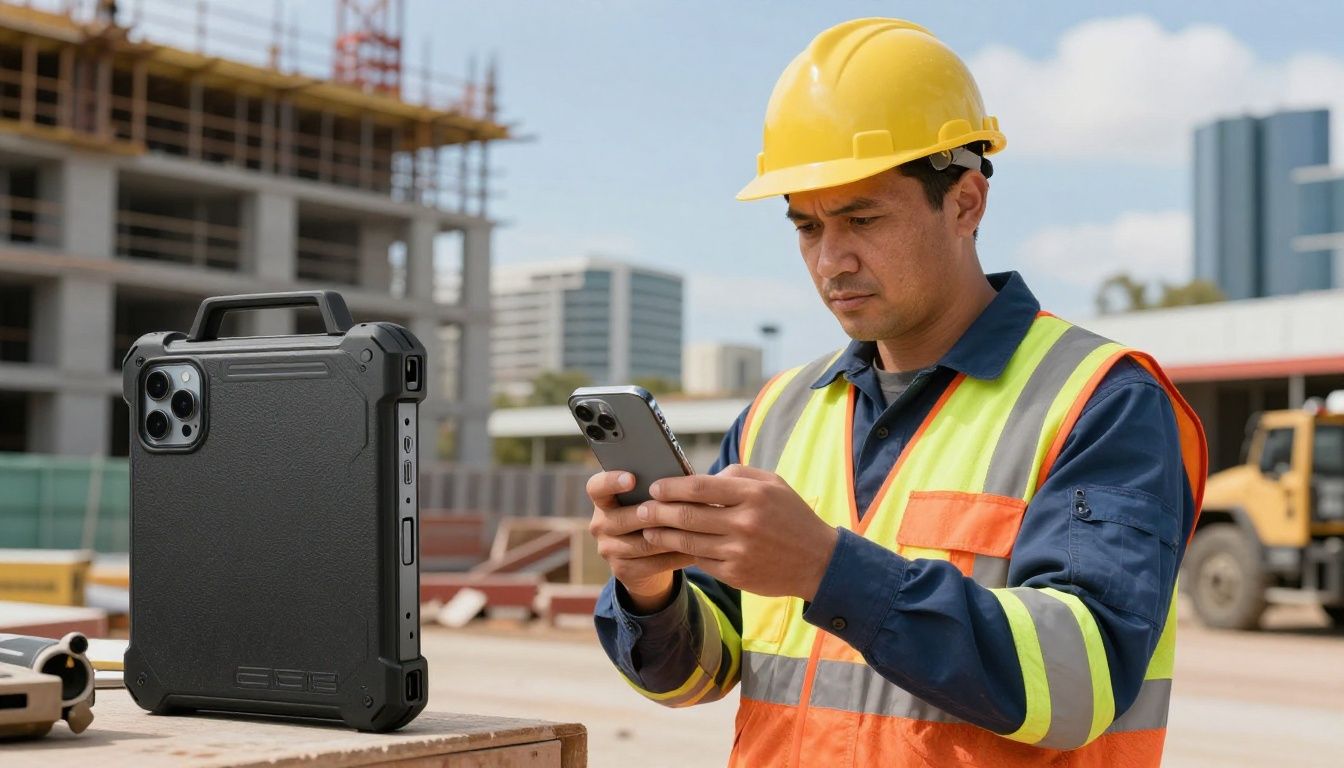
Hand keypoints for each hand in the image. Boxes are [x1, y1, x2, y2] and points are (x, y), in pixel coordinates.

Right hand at [586, 470, 694, 611]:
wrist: (648, 557)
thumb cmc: (655, 515)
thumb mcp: (652, 499)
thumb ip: (661, 488)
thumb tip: (688, 478)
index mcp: (603, 499)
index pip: (596, 487)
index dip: (611, 481)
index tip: (632, 478)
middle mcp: (600, 524)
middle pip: (623, 519)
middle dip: (654, 514)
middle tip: (680, 509)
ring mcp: (608, 549)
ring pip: (643, 543)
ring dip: (671, 537)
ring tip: (696, 531)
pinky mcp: (622, 570)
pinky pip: (653, 564)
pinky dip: (677, 557)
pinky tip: (696, 551)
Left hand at [638, 464, 838, 599]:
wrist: (819, 562)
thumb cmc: (791, 517)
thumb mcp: (773, 484)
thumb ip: (737, 474)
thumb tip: (701, 478)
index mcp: (753, 495)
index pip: (700, 487)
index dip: (671, 487)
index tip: (655, 487)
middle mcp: (745, 522)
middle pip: (687, 515)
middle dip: (658, 511)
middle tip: (641, 509)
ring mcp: (739, 551)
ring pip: (687, 541)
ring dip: (662, 535)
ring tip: (647, 528)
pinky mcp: (736, 574)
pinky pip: (700, 560)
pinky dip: (683, 553)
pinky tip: (671, 547)